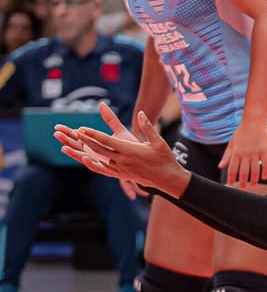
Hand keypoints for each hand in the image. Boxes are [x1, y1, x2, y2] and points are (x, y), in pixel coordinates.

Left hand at [55, 106, 189, 197]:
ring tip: (76, 147)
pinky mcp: (121, 175)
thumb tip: (140, 113)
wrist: (166, 178)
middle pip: (99, 149)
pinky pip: (103, 169)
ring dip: (86, 152)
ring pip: (99, 159)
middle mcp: (122, 160)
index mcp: (130, 150)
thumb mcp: (158, 140)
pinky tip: (87, 161)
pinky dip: (93, 165)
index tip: (82, 128)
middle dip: (86, 140)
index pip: (107, 140)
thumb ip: (147, 126)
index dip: (93, 134)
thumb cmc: (164, 158)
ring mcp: (120, 169)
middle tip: (74, 132)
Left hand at [218, 118, 266, 187]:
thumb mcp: (231, 143)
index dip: (231, 178)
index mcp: (236, 152)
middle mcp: (245, 154)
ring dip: (254, 180)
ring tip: (253, 186)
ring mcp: (255, 152)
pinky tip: (264, 177)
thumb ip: (226, 156)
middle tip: (243, 188)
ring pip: (255, 170)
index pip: (232, 169)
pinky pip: (265, 163)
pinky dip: (265, 171)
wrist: (254, 120)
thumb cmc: (242, 131)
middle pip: (244, 172)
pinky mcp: (264, 150)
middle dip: (243, 182)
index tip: (231, 185)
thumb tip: (220, 166)